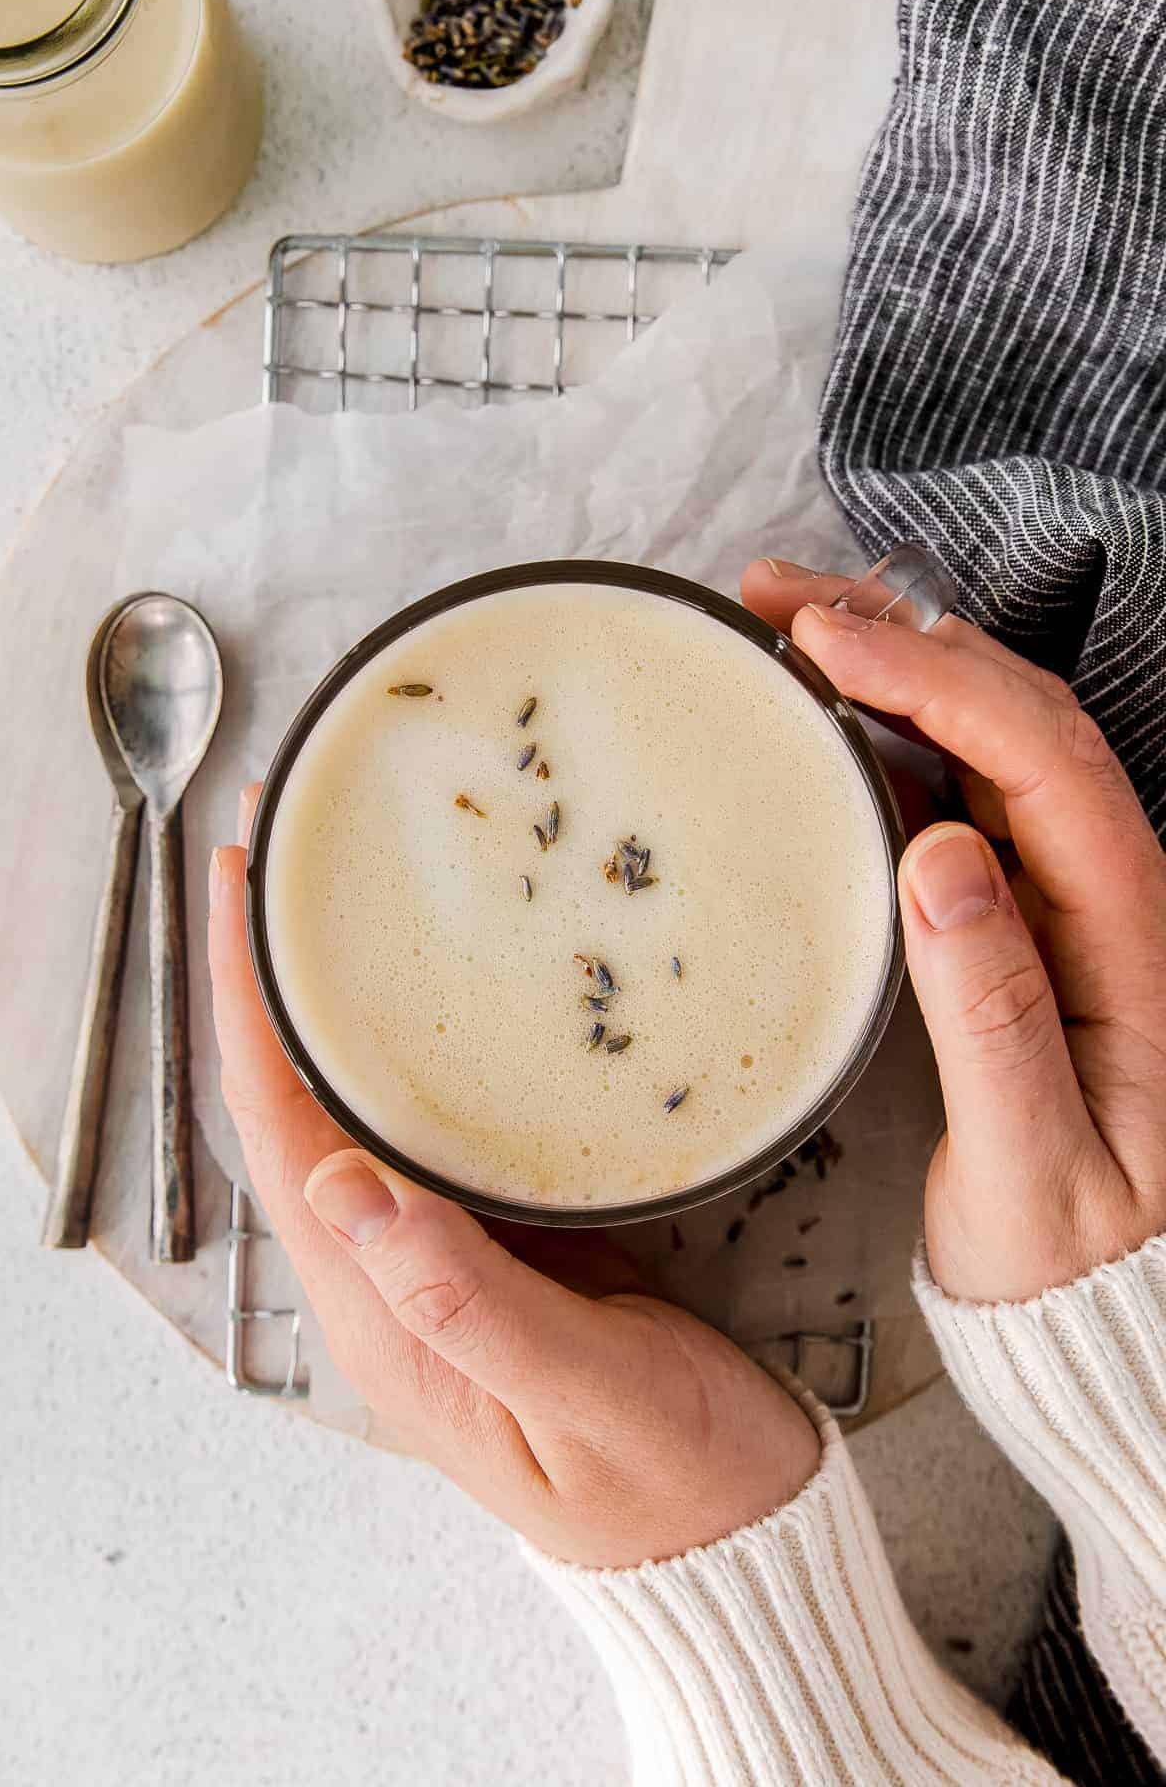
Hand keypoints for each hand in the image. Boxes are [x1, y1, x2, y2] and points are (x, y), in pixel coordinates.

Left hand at [209, 787, 818, 1567]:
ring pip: (359, 1113)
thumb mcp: (587, 1397)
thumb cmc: (676, 1485)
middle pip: (297, 1111)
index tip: (247, 893)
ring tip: (347, 895)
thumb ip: (471, 1302)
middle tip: (290, 856)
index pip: (281, 1139)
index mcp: (388, 1318)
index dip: (249, 1012)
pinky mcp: (503, 1252)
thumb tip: (346, 1185)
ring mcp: (444, 1265)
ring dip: (337, 1005)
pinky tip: (449, 994)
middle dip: (277, 982)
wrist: (740, 1546)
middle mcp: (392, 1283)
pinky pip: (431, 1131)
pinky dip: (417, 1048)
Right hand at [742, 558, 1165, 1302]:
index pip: (1044, 760)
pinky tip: (835, 712)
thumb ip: (994, 1016)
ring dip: (900, 662)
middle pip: (1025, 714)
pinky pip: (971, 789)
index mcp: (1134, 940)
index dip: (936, 679)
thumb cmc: (1077, 1253)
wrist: (1111, 1307)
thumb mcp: (1033, 1166)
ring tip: (788, 623)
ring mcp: (1073, 900)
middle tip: (775, 598)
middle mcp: (1116, 896)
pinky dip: (900, 729)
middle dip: (905, 633)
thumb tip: (940, 857)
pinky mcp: (1029, 918)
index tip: (824, 640)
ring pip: (998, 736)